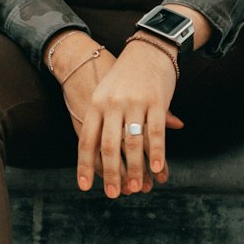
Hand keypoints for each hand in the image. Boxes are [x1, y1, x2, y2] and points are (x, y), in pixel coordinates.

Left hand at [44, 30, 177, 197]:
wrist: (147, 49)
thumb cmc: (124, 77)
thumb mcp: (105, 95)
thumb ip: (101, 123)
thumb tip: (96, 156)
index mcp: (96, 104)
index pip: (87, 140)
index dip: (85, 165)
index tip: (85, 186)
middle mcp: (113, 105)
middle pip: (108, 146)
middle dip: (110, 173)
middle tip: (113, 194)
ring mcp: (134, 103)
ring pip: (132, 143)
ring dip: (134, 169)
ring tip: (135, 188)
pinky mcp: (156, 101)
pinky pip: (155, 132)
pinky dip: (156, 153)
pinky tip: (158, 170)